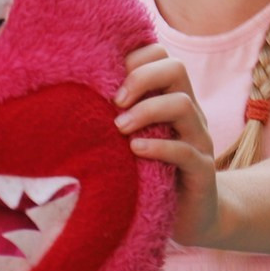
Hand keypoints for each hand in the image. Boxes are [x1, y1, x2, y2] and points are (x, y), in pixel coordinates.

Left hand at [113, 45, 220, 245]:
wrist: (193, 215)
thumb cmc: (153, 171)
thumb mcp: (135, 136)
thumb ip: (118, 114)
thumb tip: (67, 95)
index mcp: (172, 98)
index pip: (162, 56)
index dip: (136, 58)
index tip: (108, 78)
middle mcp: (190, 113)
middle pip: (176, 68)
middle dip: (141, 78)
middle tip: (115, 101)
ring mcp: (199, 140)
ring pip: (182, 104)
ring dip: (146, 110)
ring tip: (120, 128)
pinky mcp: (202, 170)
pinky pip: (185, 150)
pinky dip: (158, 147)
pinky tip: (135, 150)